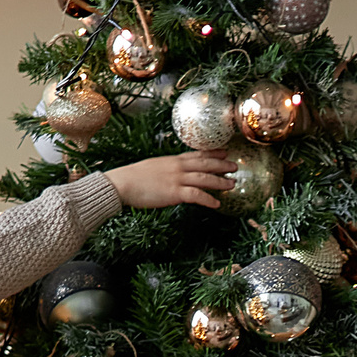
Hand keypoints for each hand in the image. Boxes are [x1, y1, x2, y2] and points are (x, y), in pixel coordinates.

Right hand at [105, 150, 235, 209]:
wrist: (122, 184)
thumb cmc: (133, 178)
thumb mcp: (153, 167)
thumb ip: (167, 169)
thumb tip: (174, 173)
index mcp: (172, 160)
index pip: (197, 154)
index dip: (213, 153)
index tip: (225, 152)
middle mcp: (177, 167)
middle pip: (205, 163)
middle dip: (221, 165)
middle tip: (235, 167)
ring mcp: (177, 179)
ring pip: (205, 178)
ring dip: (220, 181)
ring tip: (231, 184)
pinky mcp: (174, 193)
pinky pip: (196, 195)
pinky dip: (208, 199)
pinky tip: (217, 204)